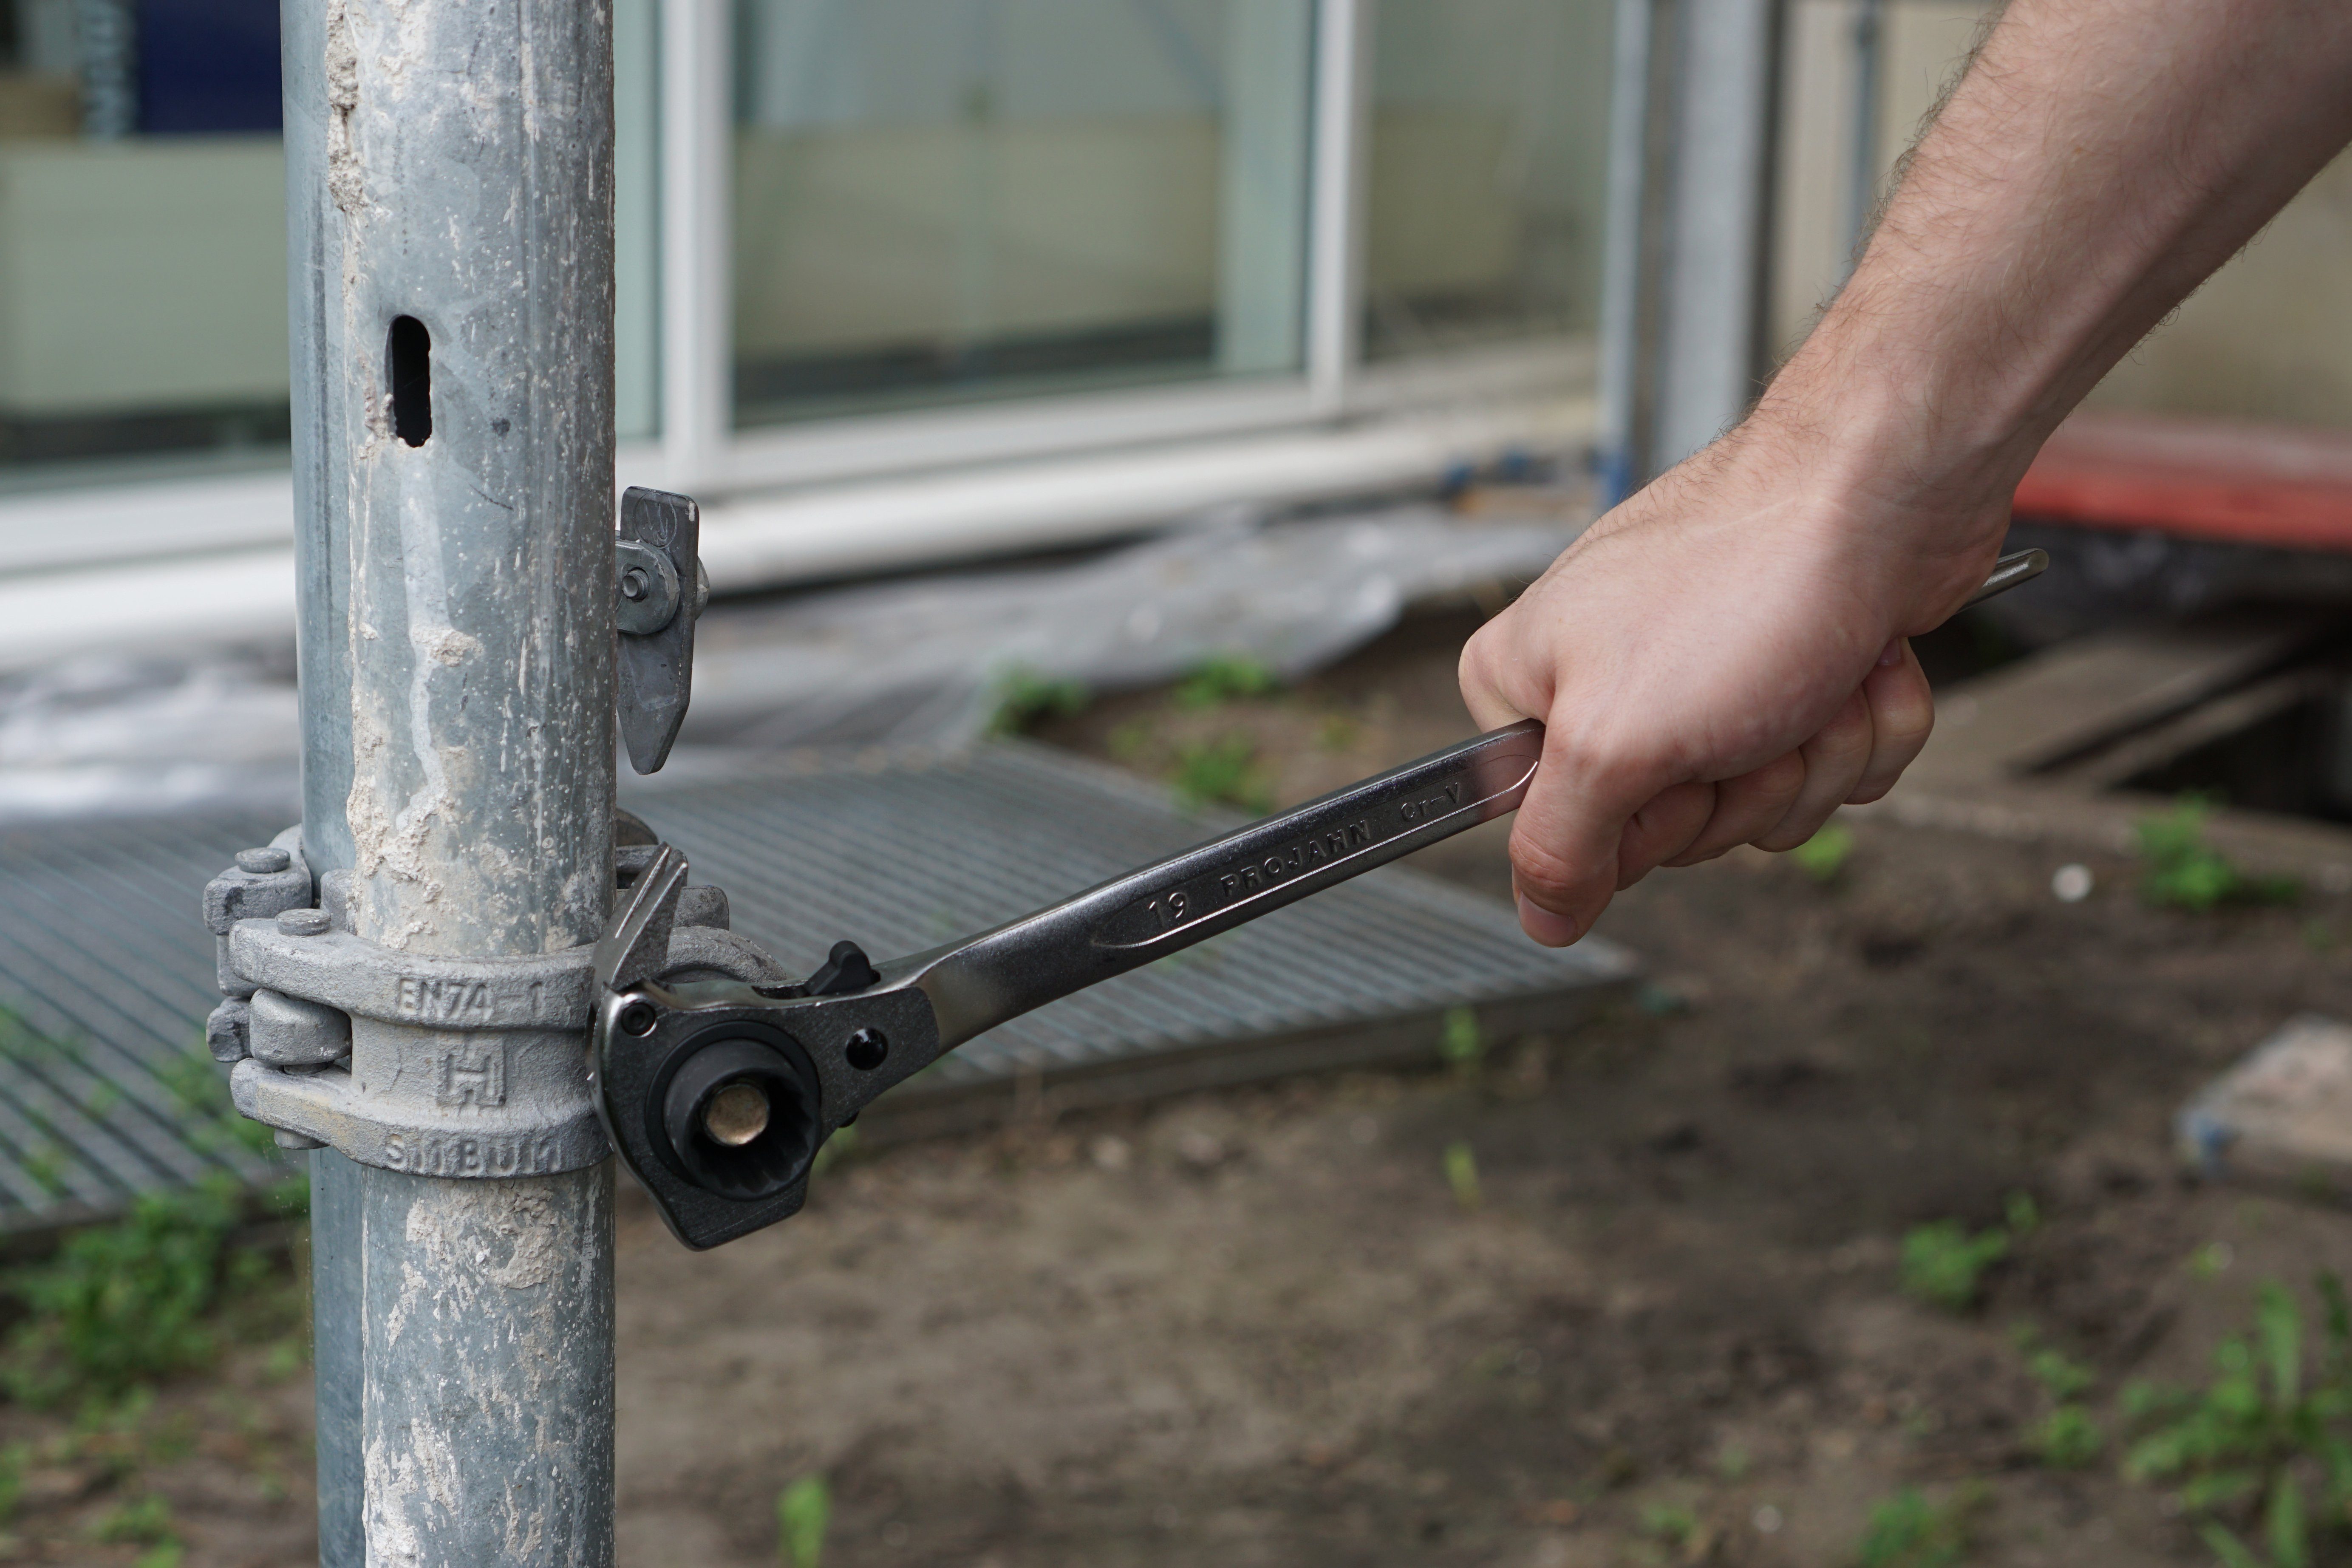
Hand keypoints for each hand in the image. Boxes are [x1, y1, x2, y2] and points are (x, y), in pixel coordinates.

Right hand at [1458, 424, 2002, 945]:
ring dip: (1813, 752)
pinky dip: (1864, 726)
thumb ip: (1558, 842)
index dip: (1636, 823)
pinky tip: (1860, 662)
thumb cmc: (1745, 578)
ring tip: (1812, 673)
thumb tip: (1537, 916)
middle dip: (1743, 782)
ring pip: (1765, 801)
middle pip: (1675, 828)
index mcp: (1532, 683)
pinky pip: (1833, 766)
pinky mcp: (1797, 675)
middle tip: (1748, 708)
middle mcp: (1612, 680)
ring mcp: (1709, 678)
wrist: (1886, 486)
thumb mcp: (1614, 741)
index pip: (1563, 833)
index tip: (1663, 765)